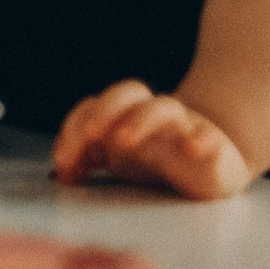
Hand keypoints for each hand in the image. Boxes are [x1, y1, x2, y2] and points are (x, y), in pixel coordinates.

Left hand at [52, 80, 251, 198]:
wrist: (211, 162)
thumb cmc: (158, 159)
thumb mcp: (119, 161)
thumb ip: (88, 161)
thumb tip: (57, 175)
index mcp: (123, 117)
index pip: (93, 107)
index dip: (73, 129)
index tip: (62, 164)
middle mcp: (150, 116)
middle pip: (128, 93)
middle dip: (106, 109)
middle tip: (90, 133)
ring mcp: (182, 128)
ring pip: (164, 107)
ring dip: (141, 119)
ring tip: (124, 141)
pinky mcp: (212, 148)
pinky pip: (209, 137)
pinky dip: (202, 140)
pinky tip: (193, 148)